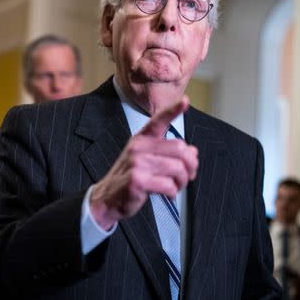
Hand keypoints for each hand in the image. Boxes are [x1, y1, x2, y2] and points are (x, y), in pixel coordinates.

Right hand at [89, 96, 197, 229]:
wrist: (106, 199)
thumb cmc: (130, 179)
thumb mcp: (145, 161)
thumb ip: (168, 154)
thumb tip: (193, 151)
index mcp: (141, 139)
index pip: (159, 120)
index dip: (173, 110)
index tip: (186, 100)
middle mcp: (138, 147)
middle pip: (180, 149)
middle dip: (190, 166)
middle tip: (188, 176)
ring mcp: (137, 163)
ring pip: (177, 168)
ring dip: (182, 181)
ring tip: (177, 187)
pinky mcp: (137, 180)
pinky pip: (168, 184)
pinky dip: (173, 192)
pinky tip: (168, 194)